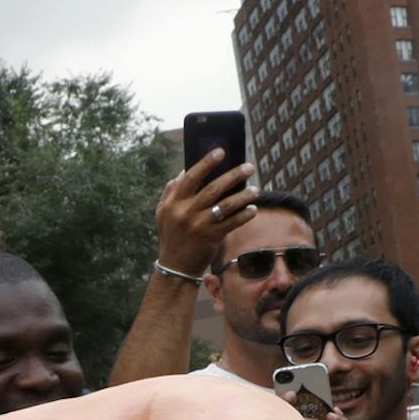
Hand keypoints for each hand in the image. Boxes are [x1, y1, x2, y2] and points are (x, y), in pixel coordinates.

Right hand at [156, 154, 259, 275]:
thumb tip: (183, 171)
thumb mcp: (163, 213)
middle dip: (234, 175)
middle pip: (213, 188)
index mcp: (174, 202)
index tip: (221, 151)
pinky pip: (232, 223)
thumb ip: (171, 191)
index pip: (190, 177)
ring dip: (243, 195)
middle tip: (249, 167)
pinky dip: (244, 215)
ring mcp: (198, 225)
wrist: (175, 268)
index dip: (206, 162)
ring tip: (255, 190)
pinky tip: (252, 209)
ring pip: (226, 205)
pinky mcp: (211, 237)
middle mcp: (185, 212)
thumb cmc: (172, 236)